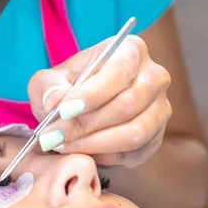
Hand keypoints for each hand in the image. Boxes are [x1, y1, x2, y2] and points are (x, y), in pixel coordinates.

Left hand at [28, 35, 170, 167]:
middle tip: (54, 137)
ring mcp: (160, 109)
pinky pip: (134, 153)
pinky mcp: (156, 138)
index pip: (119, 71)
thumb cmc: (67, 89)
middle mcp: (154, 77)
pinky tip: (81, 151)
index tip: (64, 111)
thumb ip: (48, 87)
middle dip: (87, 124)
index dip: (92, 94)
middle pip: (128, 105)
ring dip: (94, 144)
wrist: (79, 110)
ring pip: (135, 133)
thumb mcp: (48, 81)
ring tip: (63, 145)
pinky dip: (104, 156)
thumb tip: (55, 100)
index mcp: (131, 50)